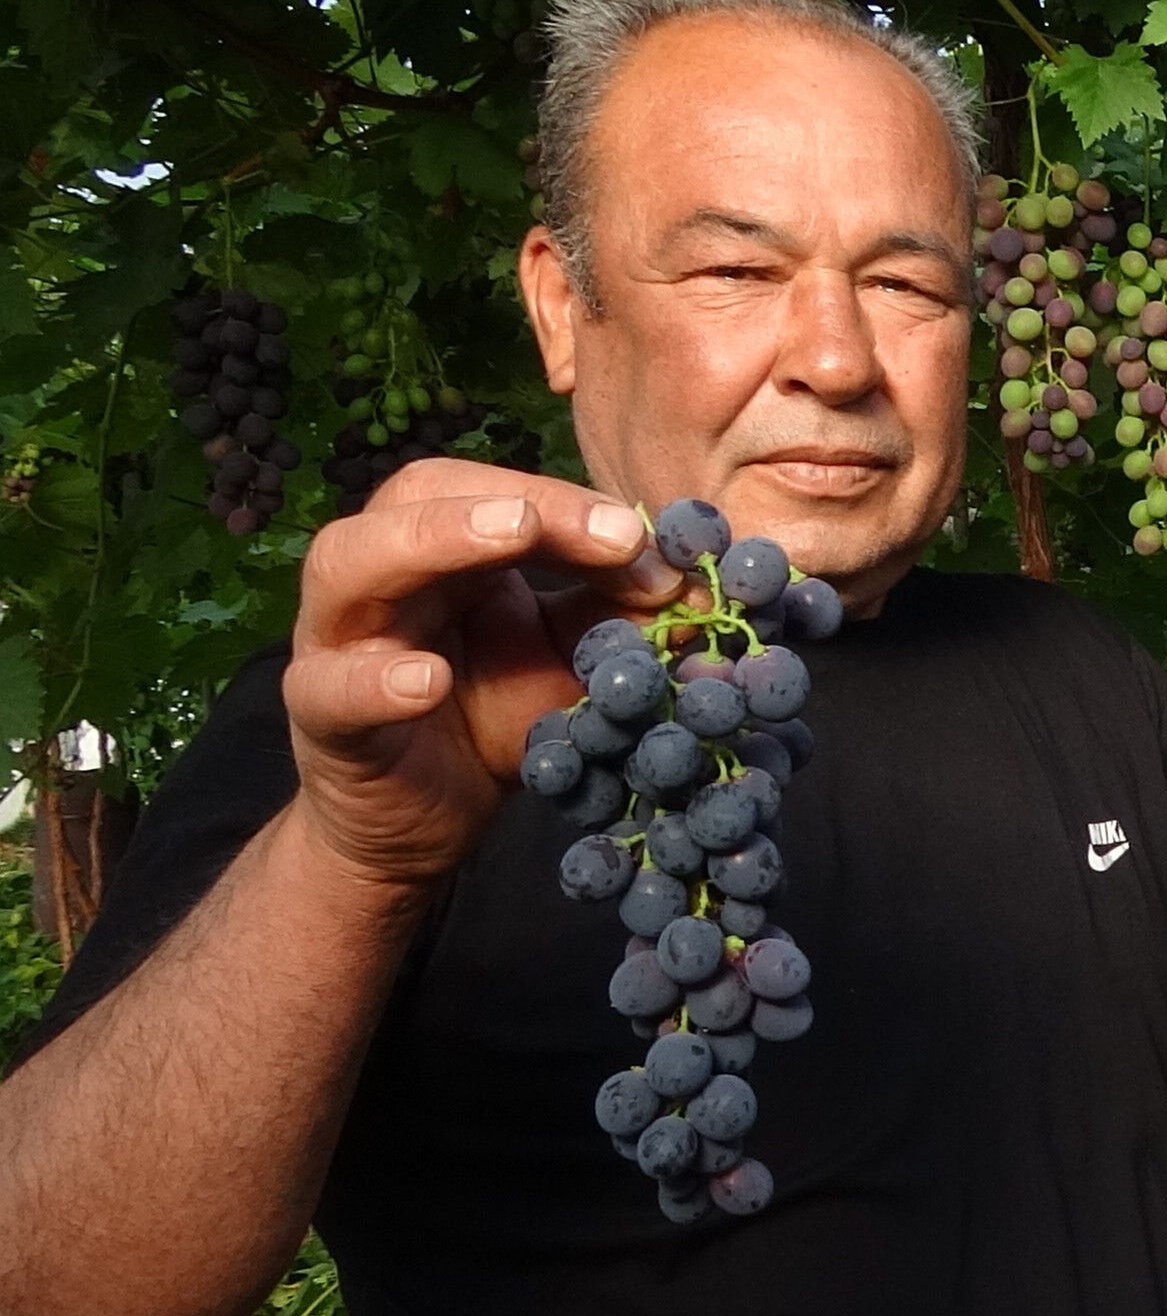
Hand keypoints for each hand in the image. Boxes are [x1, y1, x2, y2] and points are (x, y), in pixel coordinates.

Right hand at [285, 462, 687, 888]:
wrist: (423, 825)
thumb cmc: (491, 721)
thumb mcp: (570, 665)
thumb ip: (621, 619)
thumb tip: (695, 584)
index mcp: (443, 552)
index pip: (490, 490)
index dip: (567, 501)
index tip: (644, 535)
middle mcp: (381, 578)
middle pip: (413, 495)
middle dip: (508, 497)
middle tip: (600, 526)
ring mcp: (338, 642)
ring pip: (347, 564)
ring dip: (430, 540)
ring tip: (509, 535)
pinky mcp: (322, 717)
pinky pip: (331, 688)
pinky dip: (374, 680)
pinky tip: (426, 679)